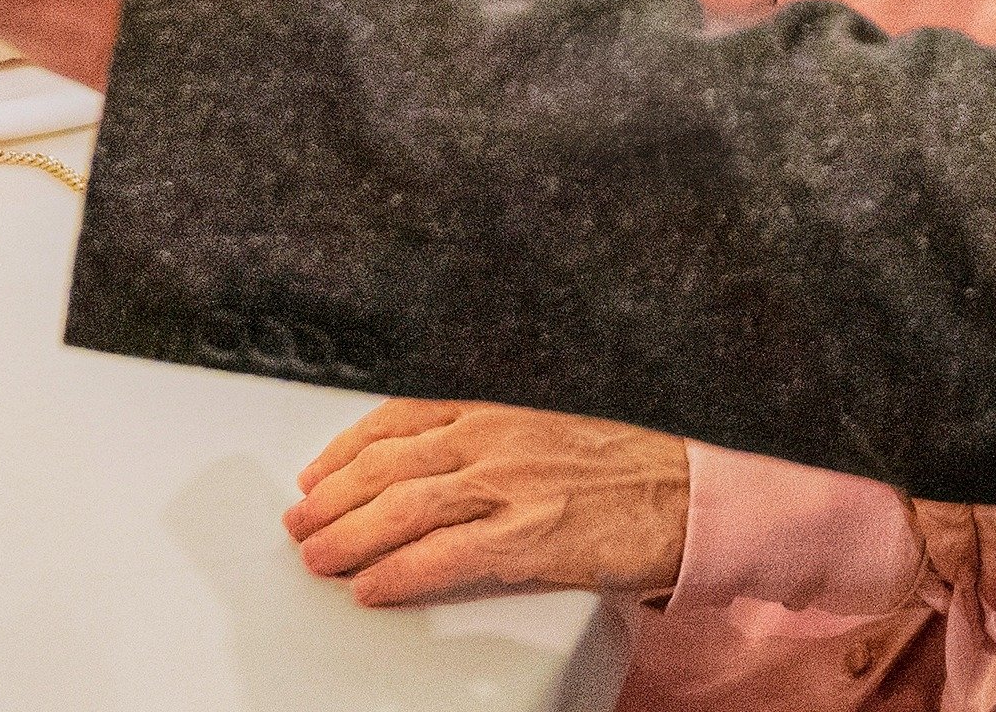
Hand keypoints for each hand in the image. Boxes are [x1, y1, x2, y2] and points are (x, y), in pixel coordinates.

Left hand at [286, 402, 690, 605]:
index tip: (316, 472)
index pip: (399, 419)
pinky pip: (442, 558)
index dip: (346, 448)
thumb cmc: (634, 465)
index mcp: (502, 408)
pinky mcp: (528, 538)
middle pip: (387, 465)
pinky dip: (397, 573)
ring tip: (317, 558)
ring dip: (348, 536)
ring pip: (402, 508)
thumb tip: (438, 464)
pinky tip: (371, 587)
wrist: (695, 494)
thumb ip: (498, 438)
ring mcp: (510, 487)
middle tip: (300, 523)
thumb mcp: (555, 426)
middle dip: (332, 497)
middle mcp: (496, 439)